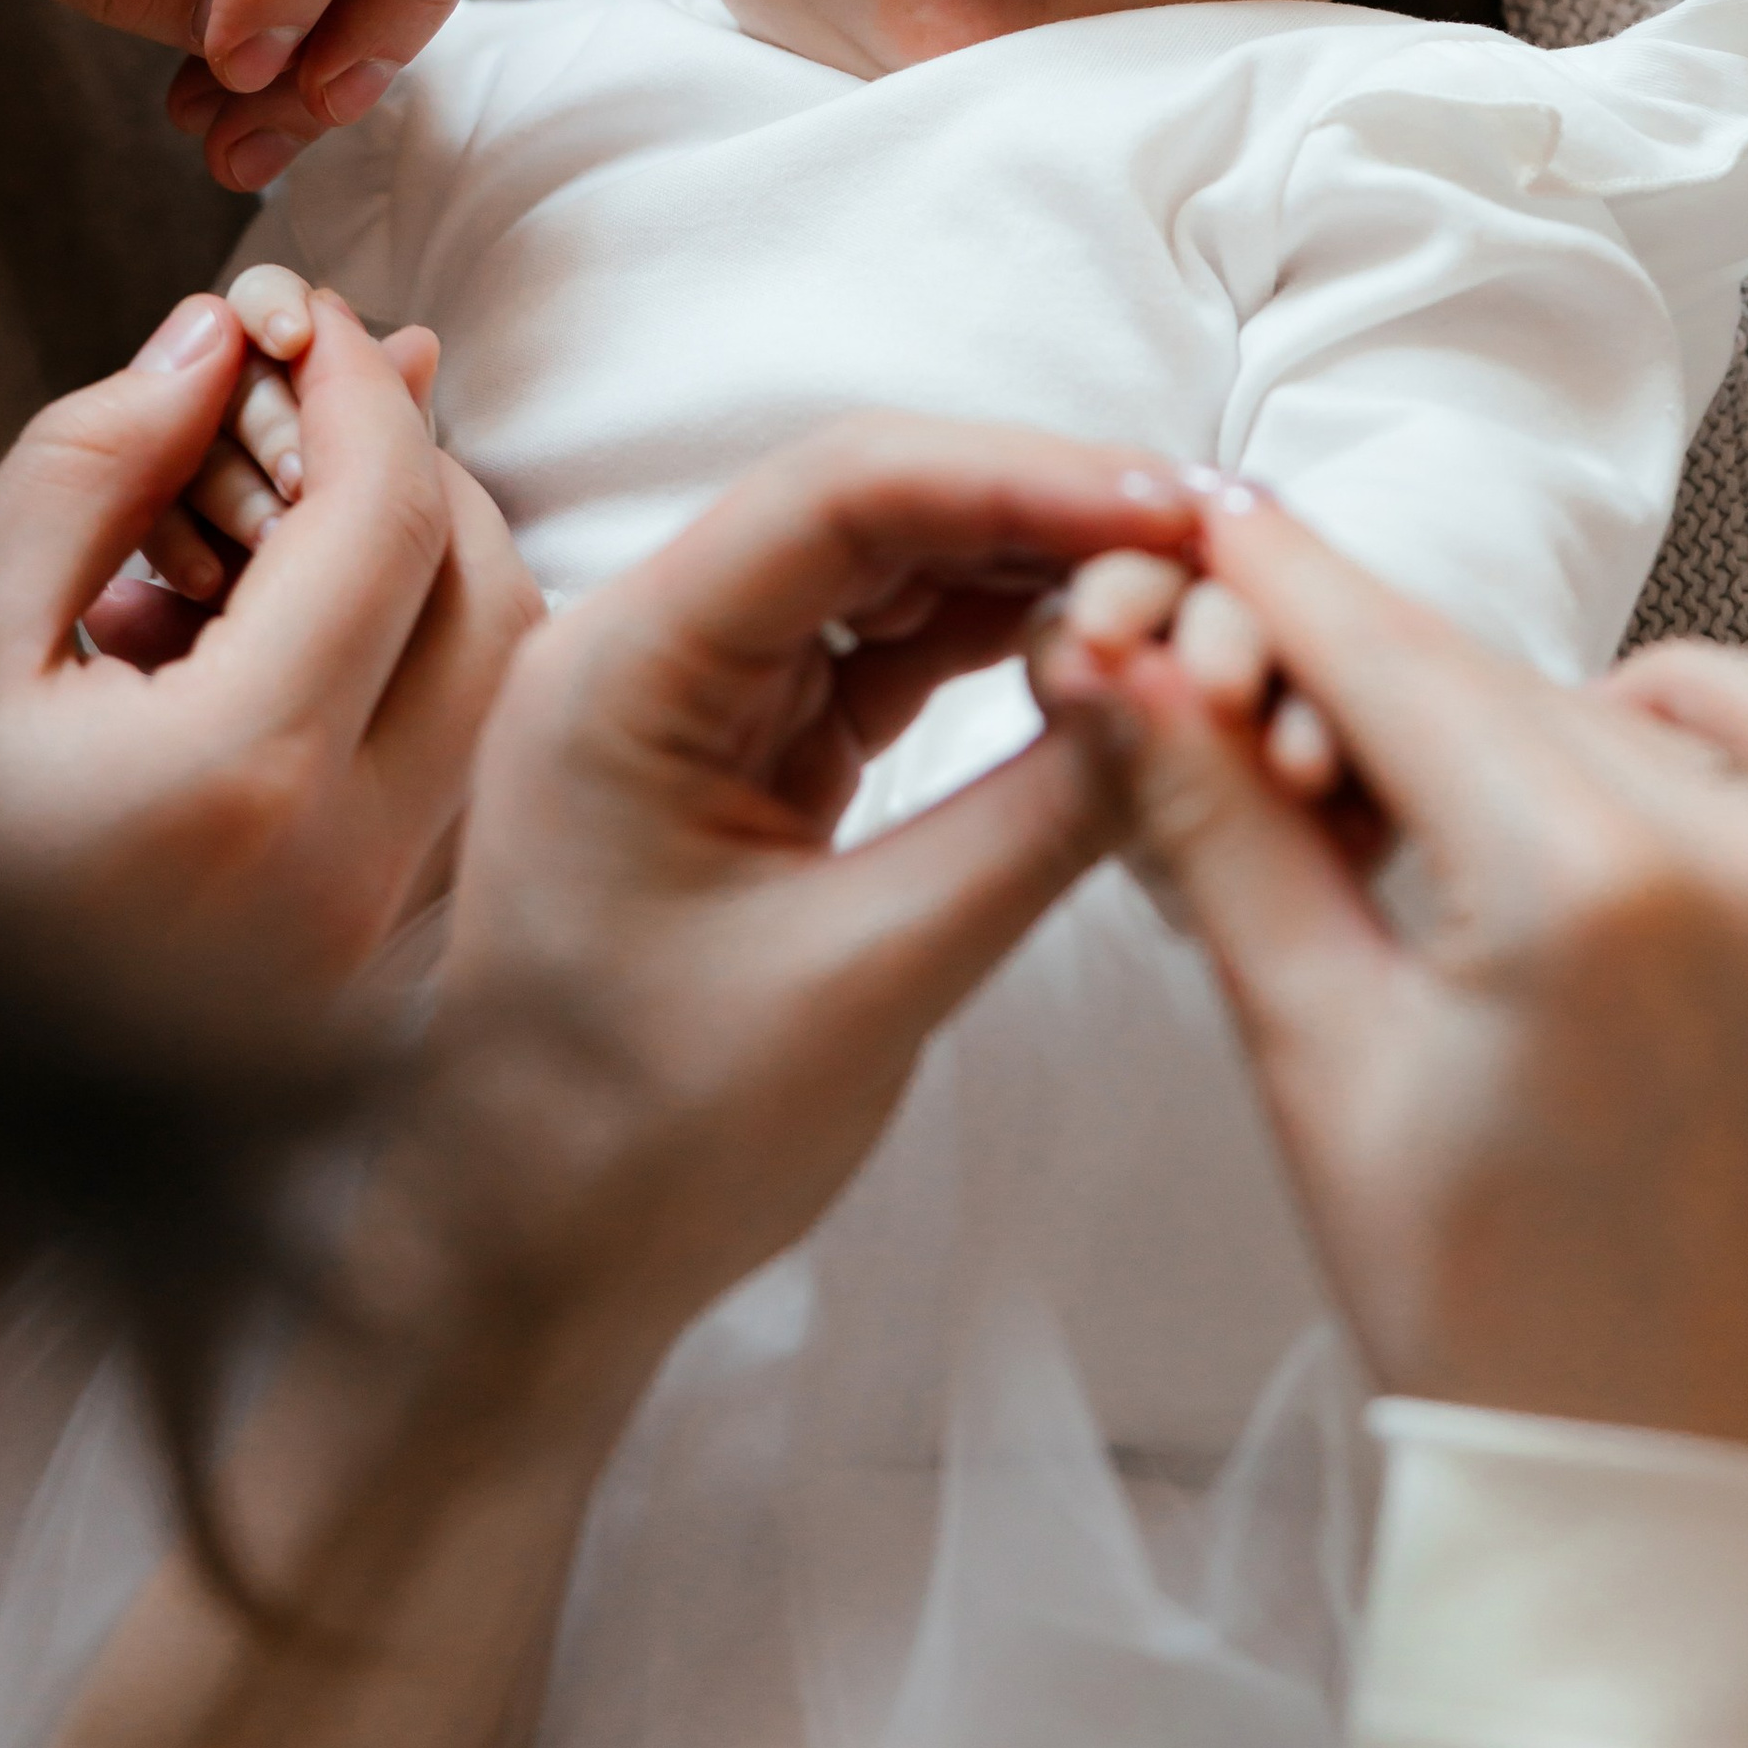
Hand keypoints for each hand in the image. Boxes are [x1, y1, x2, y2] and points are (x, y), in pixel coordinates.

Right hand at [0, 287, 540, 1013]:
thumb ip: (87, 470)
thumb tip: (210, 337)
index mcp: (241, 780)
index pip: (388, 519)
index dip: (357, 385)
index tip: (302, 315)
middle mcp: (344, 869)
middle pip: (487, 598)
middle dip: (411, 465)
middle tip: (295, 400)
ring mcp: (366, 933)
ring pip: (484, 690)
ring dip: (409, 568)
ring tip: (253, 515)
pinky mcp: (357, 967)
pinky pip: (434, 773)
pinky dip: (385, 669)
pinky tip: (242, 637)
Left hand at [429, 417, 1195, 1360]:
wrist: (533, 1270)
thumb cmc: (649, 1148)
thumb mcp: (869, 982)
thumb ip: (1036, 825)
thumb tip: (1187, 689)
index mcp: (621, 672)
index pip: (839, 495)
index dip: (1022, 477)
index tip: (1172, 506)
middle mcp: (644, 646)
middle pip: (869, 506)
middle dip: (1045, 512)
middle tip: (1214, 539)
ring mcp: (691, 692)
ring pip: (887, 570)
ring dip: (1031, 571)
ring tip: (1183, 590)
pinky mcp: (740, 747)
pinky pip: (881, 649)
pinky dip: (993, 646)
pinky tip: (1101, 651)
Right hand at [1036, 491, 1747, 1472]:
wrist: (1672, 1515)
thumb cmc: (1481, 1323)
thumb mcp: (1315, 1057)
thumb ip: (1222, 830)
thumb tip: (1118, 669)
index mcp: (1582, 887)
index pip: (1387, 655)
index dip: (1277, 584)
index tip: (1211, 524)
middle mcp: (1743, 862)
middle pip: (1495, 684)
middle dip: (1370, 687)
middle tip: (1271, 731)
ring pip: (1629, 708)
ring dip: (1520, 721)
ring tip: (1437, 823)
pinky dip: (1688, 734)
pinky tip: (1603, 795)